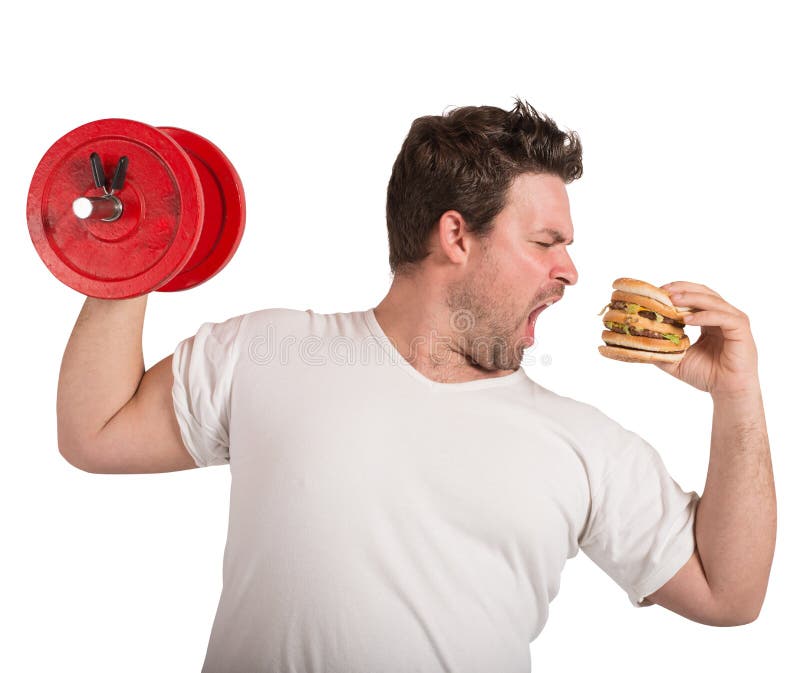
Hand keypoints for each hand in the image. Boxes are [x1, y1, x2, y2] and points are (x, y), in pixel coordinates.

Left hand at [655, 281, 759, 396]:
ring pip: (712, 301)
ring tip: (672, 300)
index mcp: (709, 320)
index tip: (657, 291)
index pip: (694, 297)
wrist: (727, 391)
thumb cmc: (707, 375)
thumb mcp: (677, 359)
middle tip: (663, 290)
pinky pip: (721, 317)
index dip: (677, 291)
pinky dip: (703, 315)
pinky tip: (686, 319)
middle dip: (682, 289)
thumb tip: (638, 342)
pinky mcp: (741, 329)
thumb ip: (662, 348)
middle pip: (703, 292)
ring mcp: (733, 321)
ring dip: (690, 298)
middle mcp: (723, 316)